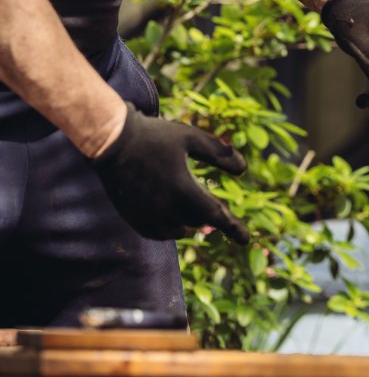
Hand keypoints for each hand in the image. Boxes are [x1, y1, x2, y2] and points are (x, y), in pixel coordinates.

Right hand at [89, 102, 249, 243]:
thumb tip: (244, 169)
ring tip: (195, 208)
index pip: (214, 214)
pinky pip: (159, 233)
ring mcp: (147, 215)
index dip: (232, 227)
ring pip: (179, 229)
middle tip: (217, 209)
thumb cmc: (156, 136)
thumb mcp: (192, 138)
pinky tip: (175, 217)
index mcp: (182, 187)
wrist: (113, 142)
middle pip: (198, 221)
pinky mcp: (133, 218)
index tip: (246, 240)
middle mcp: (165, 206)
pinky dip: (171, 228)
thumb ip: (219, 154)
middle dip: (209, 215)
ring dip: (190, 221)